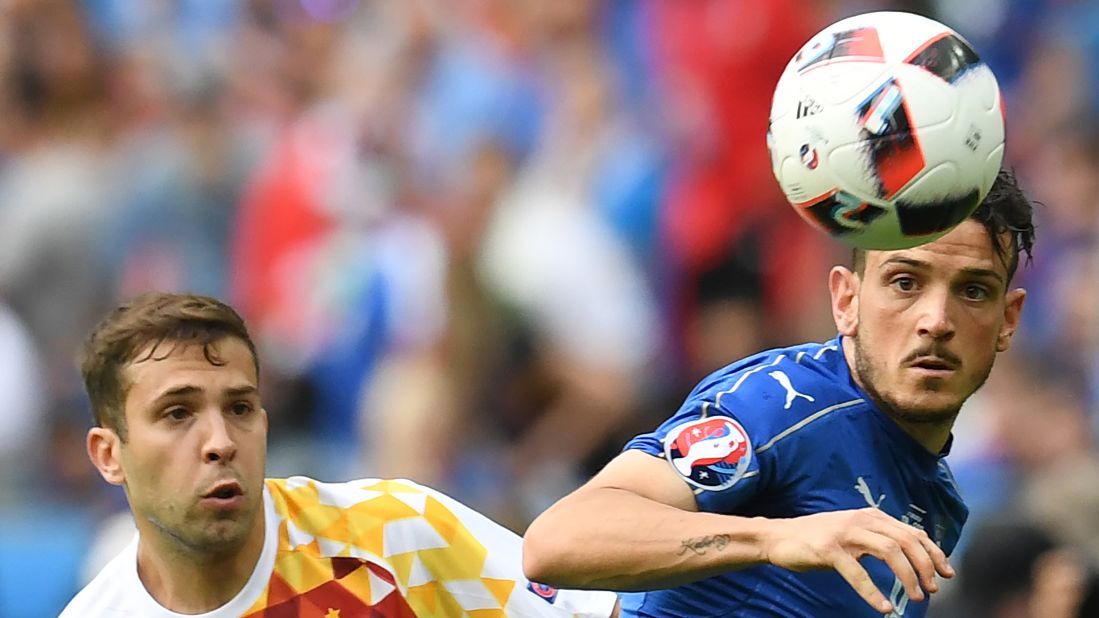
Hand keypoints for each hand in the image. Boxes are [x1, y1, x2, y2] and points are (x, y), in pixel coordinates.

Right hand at [760, 508, 953, 613]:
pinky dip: (873, 592)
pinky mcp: (828, 550)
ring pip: (888, 551)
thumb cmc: (818, 539)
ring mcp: (844, 533)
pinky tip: (885, 607)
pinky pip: (857, 573)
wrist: (778, 537)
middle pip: (905, 540)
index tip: (947, 573)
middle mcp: (861, 520)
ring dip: (907, 576)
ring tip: (916, 597)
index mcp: (870, 516)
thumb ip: (878, 538)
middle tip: (932, 589)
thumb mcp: (853, 533)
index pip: (912, 532)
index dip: (933, 552)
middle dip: (925, 565)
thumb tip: (913, 552)